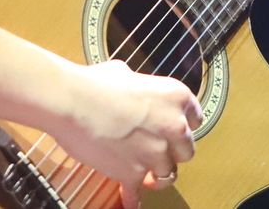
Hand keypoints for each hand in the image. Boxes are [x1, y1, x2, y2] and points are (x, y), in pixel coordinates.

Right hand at [48, 59, 202, 207]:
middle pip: (186, 150)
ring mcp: (156, 153)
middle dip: (173, 151)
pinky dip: (133, 197)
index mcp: (177, 96)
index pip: (196, 119)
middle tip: (158, 148)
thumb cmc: (95, 83)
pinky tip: (131, 200)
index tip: (173, 130)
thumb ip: (141, 88)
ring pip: (168, 174)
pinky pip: (138, 193)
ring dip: (155, 173)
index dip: (182, 125)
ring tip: (145, 172)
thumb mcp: (127, 74)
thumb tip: (132, 89)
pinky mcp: (135, 174)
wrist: (72, 102)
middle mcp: (174, 126)